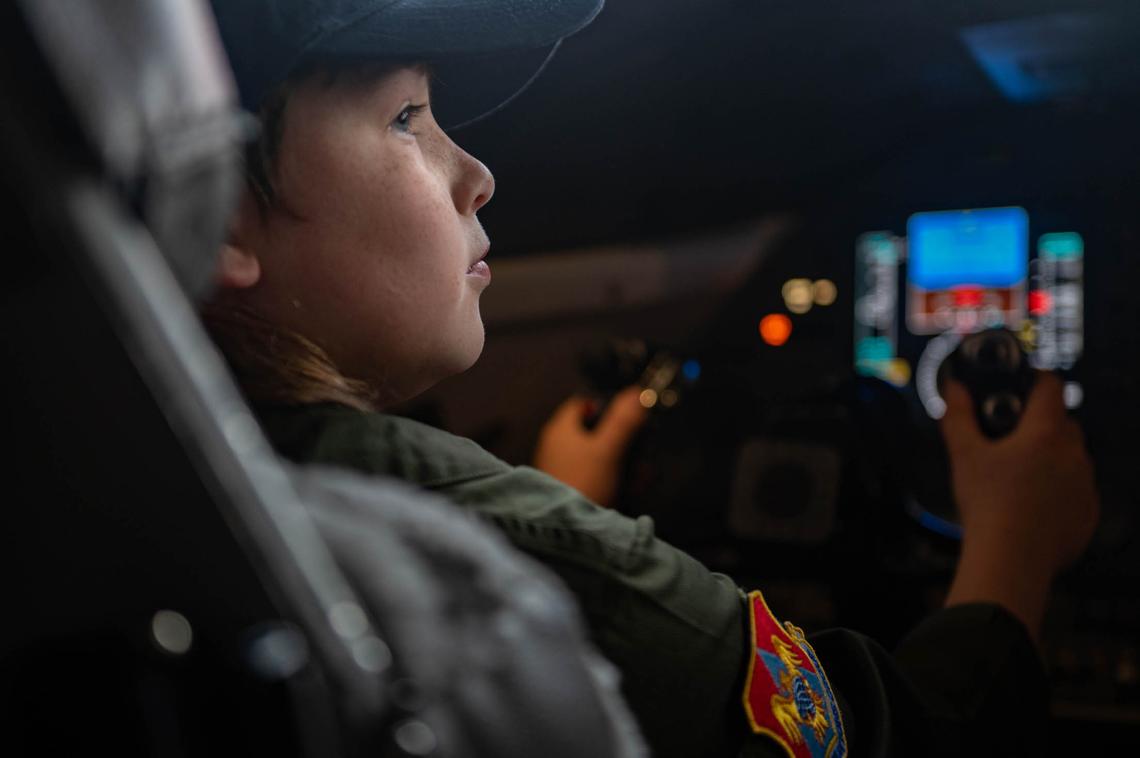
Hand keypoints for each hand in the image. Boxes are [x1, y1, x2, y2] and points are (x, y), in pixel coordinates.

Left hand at [534, 386, 649, 507]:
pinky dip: (616, 480)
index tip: (629, 415)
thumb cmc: (583, 481)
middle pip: (596, 432)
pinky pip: (598, 478)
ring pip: (601, 457)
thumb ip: (624, 420)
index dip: (607, 405)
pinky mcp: (571, 490)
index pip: (583, 403)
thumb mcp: (607, 448)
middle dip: (625, 441)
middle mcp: (558, 446)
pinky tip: (633, 490)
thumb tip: (637, 392)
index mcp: (561, 429)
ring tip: (643, 475)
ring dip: (626, 463)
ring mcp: (563, 470)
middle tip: (644, 450)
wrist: (563, 530)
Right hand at [940, 372, 1099, 635]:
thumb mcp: (963, 455)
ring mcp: (1086, 485)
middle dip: (1041, 425)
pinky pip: (1077, 490)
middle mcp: (1074, 454)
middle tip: (1010, 438)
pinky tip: (1033, 505)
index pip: (1051, 388)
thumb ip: (959, 416)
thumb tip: (954, 388)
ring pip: (1072, 458)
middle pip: (1064, 423)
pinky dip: (1060, 490)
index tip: (1020, 386)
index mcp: (1045, 433)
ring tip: (1019, 477)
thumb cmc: (987, 504)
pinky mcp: (1088, 513)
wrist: (1010, 559)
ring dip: (1052, 458)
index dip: (1036, 380)